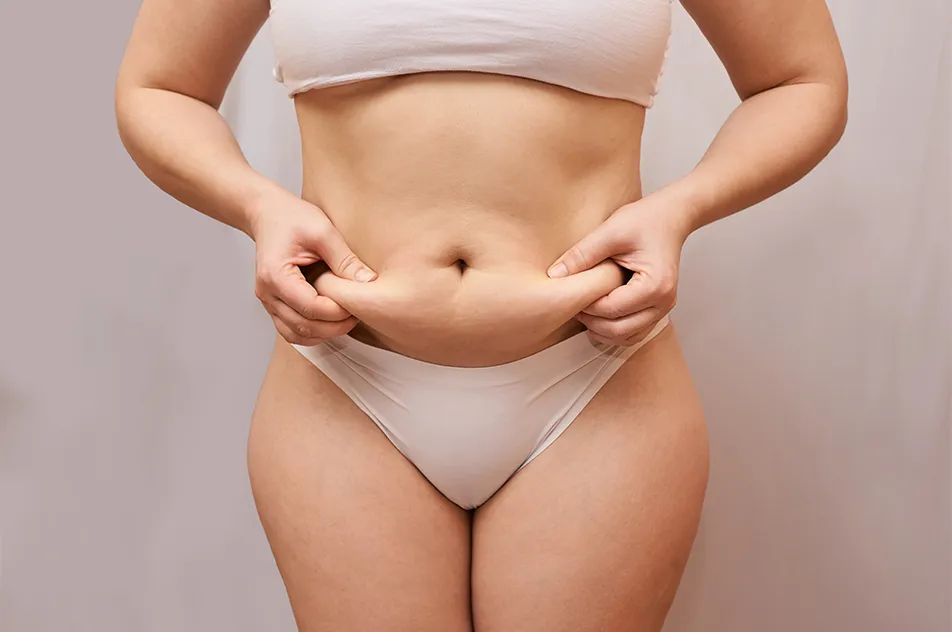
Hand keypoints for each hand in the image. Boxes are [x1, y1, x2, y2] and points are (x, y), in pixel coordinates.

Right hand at [249, 189, 376, 345]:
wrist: (268, 214)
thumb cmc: (291, 218)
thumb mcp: (323, 231)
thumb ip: (345, 260)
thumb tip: (368, 282)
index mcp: (276, 275)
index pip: (310, 308)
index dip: (337, 312)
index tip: (357, 305)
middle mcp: (267, 293)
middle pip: (302, 326)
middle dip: (333, 327)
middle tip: (357, 316)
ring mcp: (268, 301)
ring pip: (295, 334)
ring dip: (323, 334)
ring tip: (345, 320)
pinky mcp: (274, 304)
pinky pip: (291, 330)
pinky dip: (311, 332)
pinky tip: (330, 322)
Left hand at [547, 192, 691, 345]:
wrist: (670, 217)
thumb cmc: (644, 220)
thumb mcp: (610, 231)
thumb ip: (582, 254)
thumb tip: (554, 275)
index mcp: (655, 285)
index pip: (612, 309)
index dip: (586, 306)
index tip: (569, 293)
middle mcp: (664, 302)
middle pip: (620, 330)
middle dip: (592, 322)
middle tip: (573, 306)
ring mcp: (664, 309)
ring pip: (627, 337)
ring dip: (602, 331)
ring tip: (584, 311)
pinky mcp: (658, 309)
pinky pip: (634, 332)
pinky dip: (615, 330)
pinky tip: (598, 315)